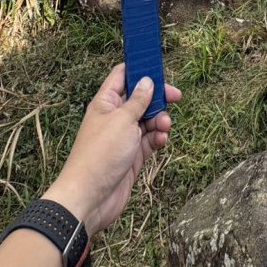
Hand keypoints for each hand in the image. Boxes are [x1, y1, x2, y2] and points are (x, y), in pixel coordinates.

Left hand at [42, 64, 180, 236]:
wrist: (90, 198)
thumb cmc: (100, 155)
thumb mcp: (123, 120)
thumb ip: (138, 100)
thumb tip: (147, 81)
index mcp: (105, 103)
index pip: (122, 76)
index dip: (139, 69)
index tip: (159, 68)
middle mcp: (114, 118)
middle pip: (140, 98)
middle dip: (158, 97)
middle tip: (176, 96)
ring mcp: (123, 138)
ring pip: (147, 120)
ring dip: (160, 120)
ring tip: (165, 125)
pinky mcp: (131, 156)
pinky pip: (149, 141)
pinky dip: (157, 138)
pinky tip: (161, 140)